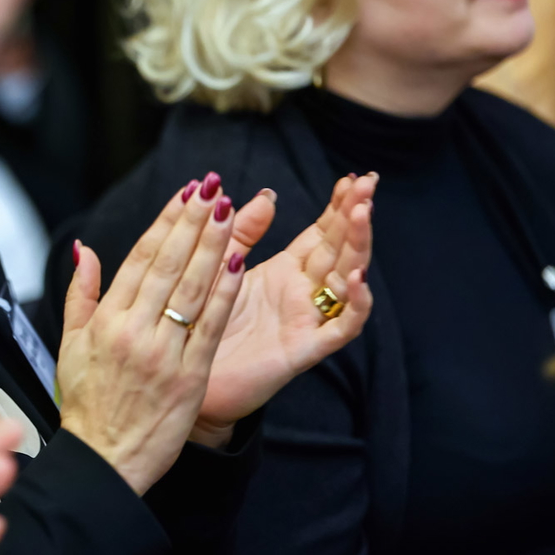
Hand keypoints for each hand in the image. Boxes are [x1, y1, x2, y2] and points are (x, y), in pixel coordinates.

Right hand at [57, 174, 246, 491]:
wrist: (105, 459)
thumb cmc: (87, 402)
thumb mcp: (70, 345)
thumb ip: (80, 293)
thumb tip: (84, 249)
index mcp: (106, 321)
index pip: (141, 258)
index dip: (165, 222)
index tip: (185, 193)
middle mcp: (134, 331)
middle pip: (170, 265)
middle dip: (194, 222)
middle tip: (213, 187)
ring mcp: (164, 353)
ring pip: (193, 288)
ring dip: (214, 245)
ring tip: (231, 210)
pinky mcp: (190, 376)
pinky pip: (212, 325)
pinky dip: (226, 291)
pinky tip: (239, 261)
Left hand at [191, 173, 376, 442]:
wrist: (186, 378)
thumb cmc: (203, 323)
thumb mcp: (223, 268)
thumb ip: (243, 233)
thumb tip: (266, 194)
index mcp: (285, 272)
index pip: (322, 233)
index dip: (338, 207)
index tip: (353, 177)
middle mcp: (303, 294)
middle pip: (340, 249)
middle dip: (355, 216)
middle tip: (367, 183)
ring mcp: (307, 320)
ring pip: (346, 280)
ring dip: (358, 247)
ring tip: (362, 214)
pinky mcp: (303, 350)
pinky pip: (339, 329)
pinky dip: (354, 305)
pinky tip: (357, 279)